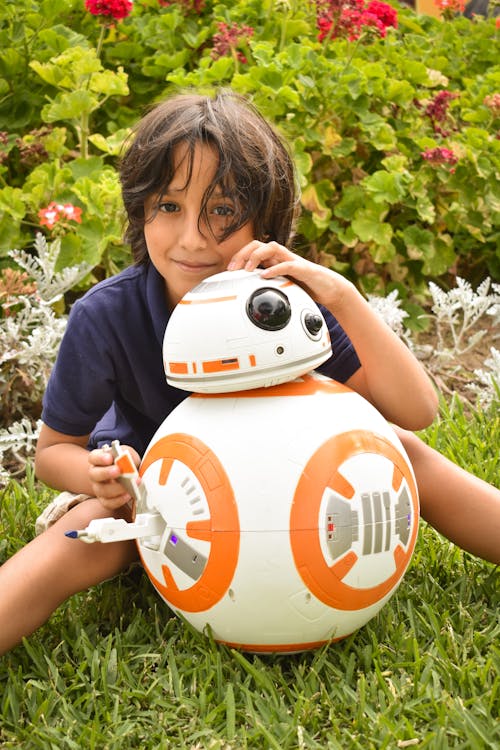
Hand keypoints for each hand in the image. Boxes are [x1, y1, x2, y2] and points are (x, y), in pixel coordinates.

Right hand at [87, 446, 139, 509]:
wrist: (131, 475)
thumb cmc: (127, 462)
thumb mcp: (129, 454)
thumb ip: (128, 455)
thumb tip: (128, 460)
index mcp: (98, 460)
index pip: (93, 458)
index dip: (100, 458)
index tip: (109, 458)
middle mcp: (95, 474)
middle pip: (94, 474)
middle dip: (106, 472)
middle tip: (118, 470)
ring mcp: (98, 488)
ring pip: (101, 490)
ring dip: (117, 488)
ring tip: (130, 485)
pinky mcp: (105, 500)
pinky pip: (108, 503)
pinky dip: (119, 500)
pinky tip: (128, 495)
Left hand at [227, 240, 351, 312]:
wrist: (329, 289)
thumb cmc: (304, 287)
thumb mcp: (280, 287)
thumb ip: (266, 287)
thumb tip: (246, 298)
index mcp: (274, 259)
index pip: (252, 249)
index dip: (239, 256)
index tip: (228, 271)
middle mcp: (282, 256)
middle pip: (258, 244)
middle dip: (242, 254)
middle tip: (233, 270)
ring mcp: (292, 260)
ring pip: (271, 247)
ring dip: (256, 257)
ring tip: (247, 270)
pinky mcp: (304, 268)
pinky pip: (288, 264)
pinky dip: (275, 268)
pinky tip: (265, 276)